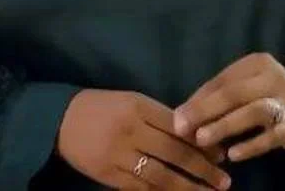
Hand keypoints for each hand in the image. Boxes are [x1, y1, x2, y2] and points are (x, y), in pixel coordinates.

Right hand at [56, 88, 231, 189]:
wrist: (59, 120)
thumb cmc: (102, 108)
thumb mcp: (130, 102)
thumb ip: (159, 117)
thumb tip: (195, 137)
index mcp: (138, 107)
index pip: (178, 127)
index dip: (202, 143)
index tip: (222, 154)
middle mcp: (130, 130)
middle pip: (174, 153)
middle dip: (203, 169)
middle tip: (225, 181)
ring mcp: (118, 155)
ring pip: (160, 176)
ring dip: (188, 188)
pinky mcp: (107, 176)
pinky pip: (141, 189)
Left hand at [173, 52, 284, 162]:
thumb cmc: (264, 95)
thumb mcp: (242, 89)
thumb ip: (213, 98)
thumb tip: (180, 117)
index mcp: (256, 63)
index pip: (221, 81)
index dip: (197, 100)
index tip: (177, 118)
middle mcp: (273, 77)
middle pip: (234, 93)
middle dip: (205, 111)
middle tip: (182, 128)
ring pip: (253, 111)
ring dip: (225, 125)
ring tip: (202, 139)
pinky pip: (272, 135)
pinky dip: (251, 145)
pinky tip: (233, 154)